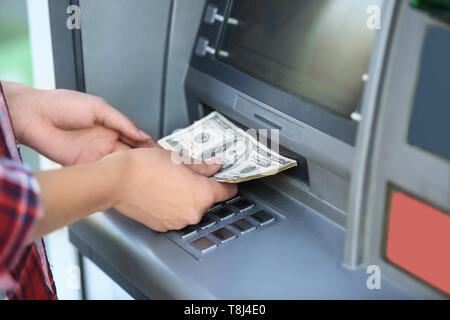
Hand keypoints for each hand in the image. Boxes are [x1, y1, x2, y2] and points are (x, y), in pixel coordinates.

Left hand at [4, 82, 157, 164]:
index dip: (147, 144)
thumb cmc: (62, 105)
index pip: (134, 137)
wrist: (35, 116)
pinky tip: (124, 176)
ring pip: (119, 164)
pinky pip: (102, 172)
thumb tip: (141, 134)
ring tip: (146, 171)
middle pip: (130, 152)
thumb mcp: (99, 107)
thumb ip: (122, 122)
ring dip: (131, 167)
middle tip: (157, 163)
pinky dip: (113, 175)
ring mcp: (95, 154)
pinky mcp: (84, 165)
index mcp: (110, 125)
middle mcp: (104, 141)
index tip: (159, 150)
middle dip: (143, 158)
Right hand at [108, 148, 237, 231]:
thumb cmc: (145, 166)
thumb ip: (202, 165)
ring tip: (169, 182)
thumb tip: (216, 166)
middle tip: (186, 174)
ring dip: (185, 198)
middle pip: (207, 200)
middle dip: (200, 188)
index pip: (227, 191)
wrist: (117, 180)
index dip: (226, 182)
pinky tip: (160, 192)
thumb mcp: (179, 159)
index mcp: (202, 194)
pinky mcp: (162, 226)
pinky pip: (174, 215)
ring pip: (189, 208)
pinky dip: (171, 206)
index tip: (224, 178)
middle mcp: (193, 213)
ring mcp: (177, 222)